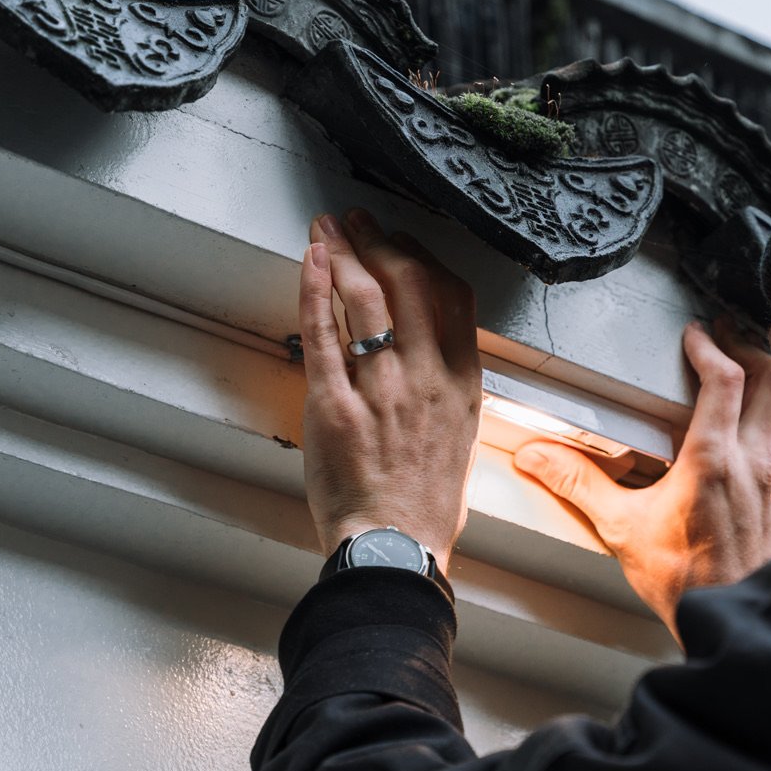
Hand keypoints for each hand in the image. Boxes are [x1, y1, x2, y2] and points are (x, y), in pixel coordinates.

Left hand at [298, 209, 481, 568]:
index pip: (454, 296)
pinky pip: (324, 334)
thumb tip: (432, 353)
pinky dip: (315, 289)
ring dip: (343, 252)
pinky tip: (310, 260)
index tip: (401, 244)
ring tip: (326, 229)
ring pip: (365, 299)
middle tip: (357, 222)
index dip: (423, 258)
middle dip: (380, 242)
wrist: (397, 548)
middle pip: (411, 283)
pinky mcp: (336, 406)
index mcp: (461, 383)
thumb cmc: (425, 505)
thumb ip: (448, 388)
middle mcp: (427, 378)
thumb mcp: (460, 436)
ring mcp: (382, 390)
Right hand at [514, 320, 770, 632]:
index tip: (693, 336)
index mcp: (712, 458)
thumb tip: (538, 457)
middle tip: (725, 339)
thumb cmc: (683, 580)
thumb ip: (579, 485)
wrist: (730, 617)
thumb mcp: (621, 528)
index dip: (709, 347)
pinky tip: (765, 425)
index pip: (724, 379)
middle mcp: (752, 460)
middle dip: (748, 349)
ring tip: (746, 369)